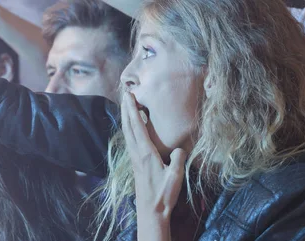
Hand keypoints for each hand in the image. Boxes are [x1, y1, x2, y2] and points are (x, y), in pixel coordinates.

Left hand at [121, 92, 185, 239]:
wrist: (151, 211)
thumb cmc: (163, 195)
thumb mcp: (175, 177)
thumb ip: (177, 160)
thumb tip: (179, 148)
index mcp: (145, 153)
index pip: (137, 126)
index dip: (133, 109)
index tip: (129, 95)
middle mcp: (136, 153)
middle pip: (128, 126)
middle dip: (126, 108)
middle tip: (125, 93)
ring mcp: (134, 158)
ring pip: (127, 132)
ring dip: (126, 117)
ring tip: (127, 104)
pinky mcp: (136, 163)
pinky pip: (130, 140)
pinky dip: (130, 128)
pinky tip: (133, 126)